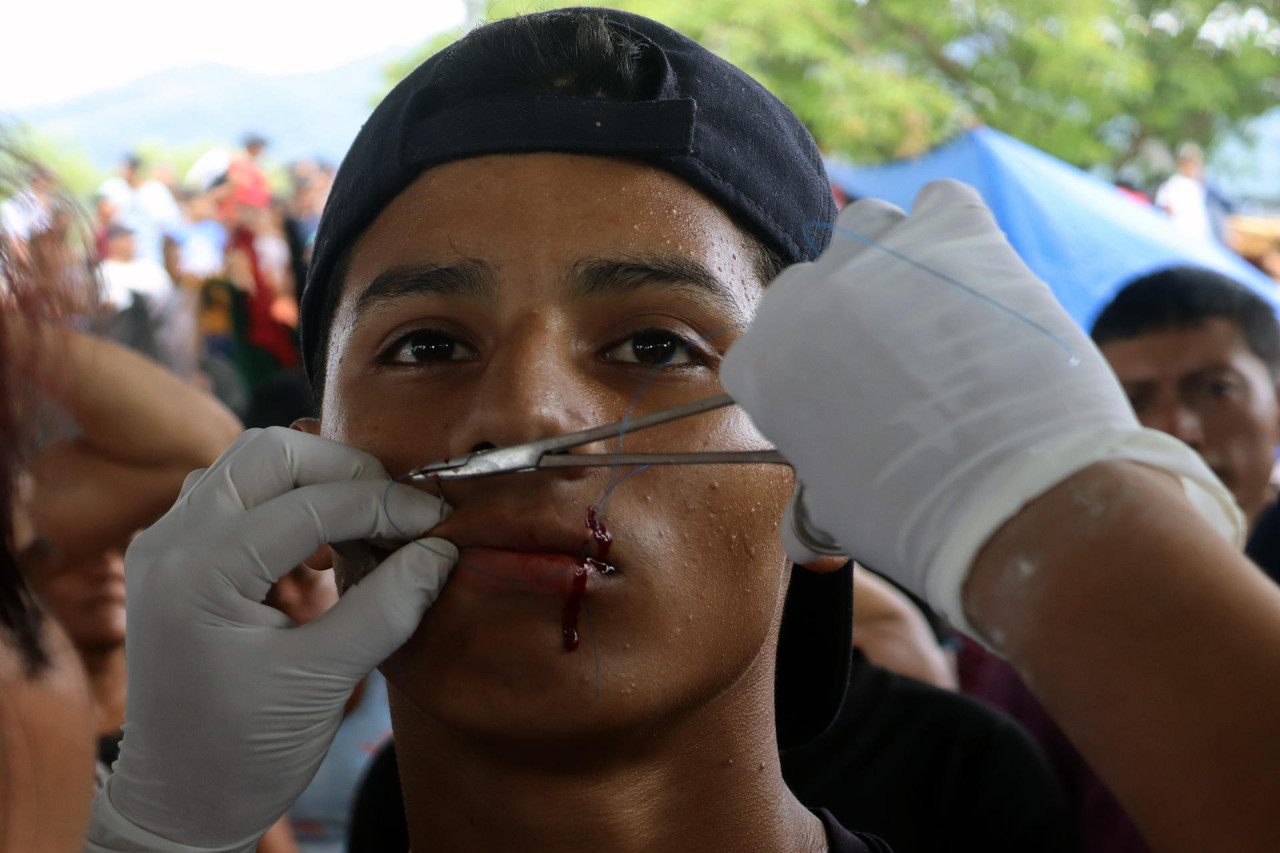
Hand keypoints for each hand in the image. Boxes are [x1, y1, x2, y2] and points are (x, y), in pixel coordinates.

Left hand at [85, 427, 454, 851]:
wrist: (181, 800)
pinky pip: (238, 491)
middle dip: (347, 469)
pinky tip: (328, 541)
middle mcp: (170, 541)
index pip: (309, 504)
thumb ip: (387, 607)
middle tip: (400, 509)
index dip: (384, 504)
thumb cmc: (245, 751)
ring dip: (318, 478)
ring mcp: (167, 542)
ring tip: (368, 523)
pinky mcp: (178, 552)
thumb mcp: (324, 681)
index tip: (438, 520)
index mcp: (198, 574)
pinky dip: (291, 497)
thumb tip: (441, 548)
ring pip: (252, 461)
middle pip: (272, 452)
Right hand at [721, 180, 1240, 638]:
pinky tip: (972, 271)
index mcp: (763, 367)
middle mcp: (805, 300)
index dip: (798, 371)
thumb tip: (801, 536)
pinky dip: (952, 227)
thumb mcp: (839, 516)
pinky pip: (941, 201)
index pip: (757, 349)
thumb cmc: (917, 517)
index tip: (835, 394)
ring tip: (932, 309)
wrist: (1020, 496)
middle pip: (809, 284)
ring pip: (866, 225)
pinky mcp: (955, 231)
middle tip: (894, 360)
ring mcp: (877, 256)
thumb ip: (810, 506)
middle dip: (842, 316)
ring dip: (889, 260)